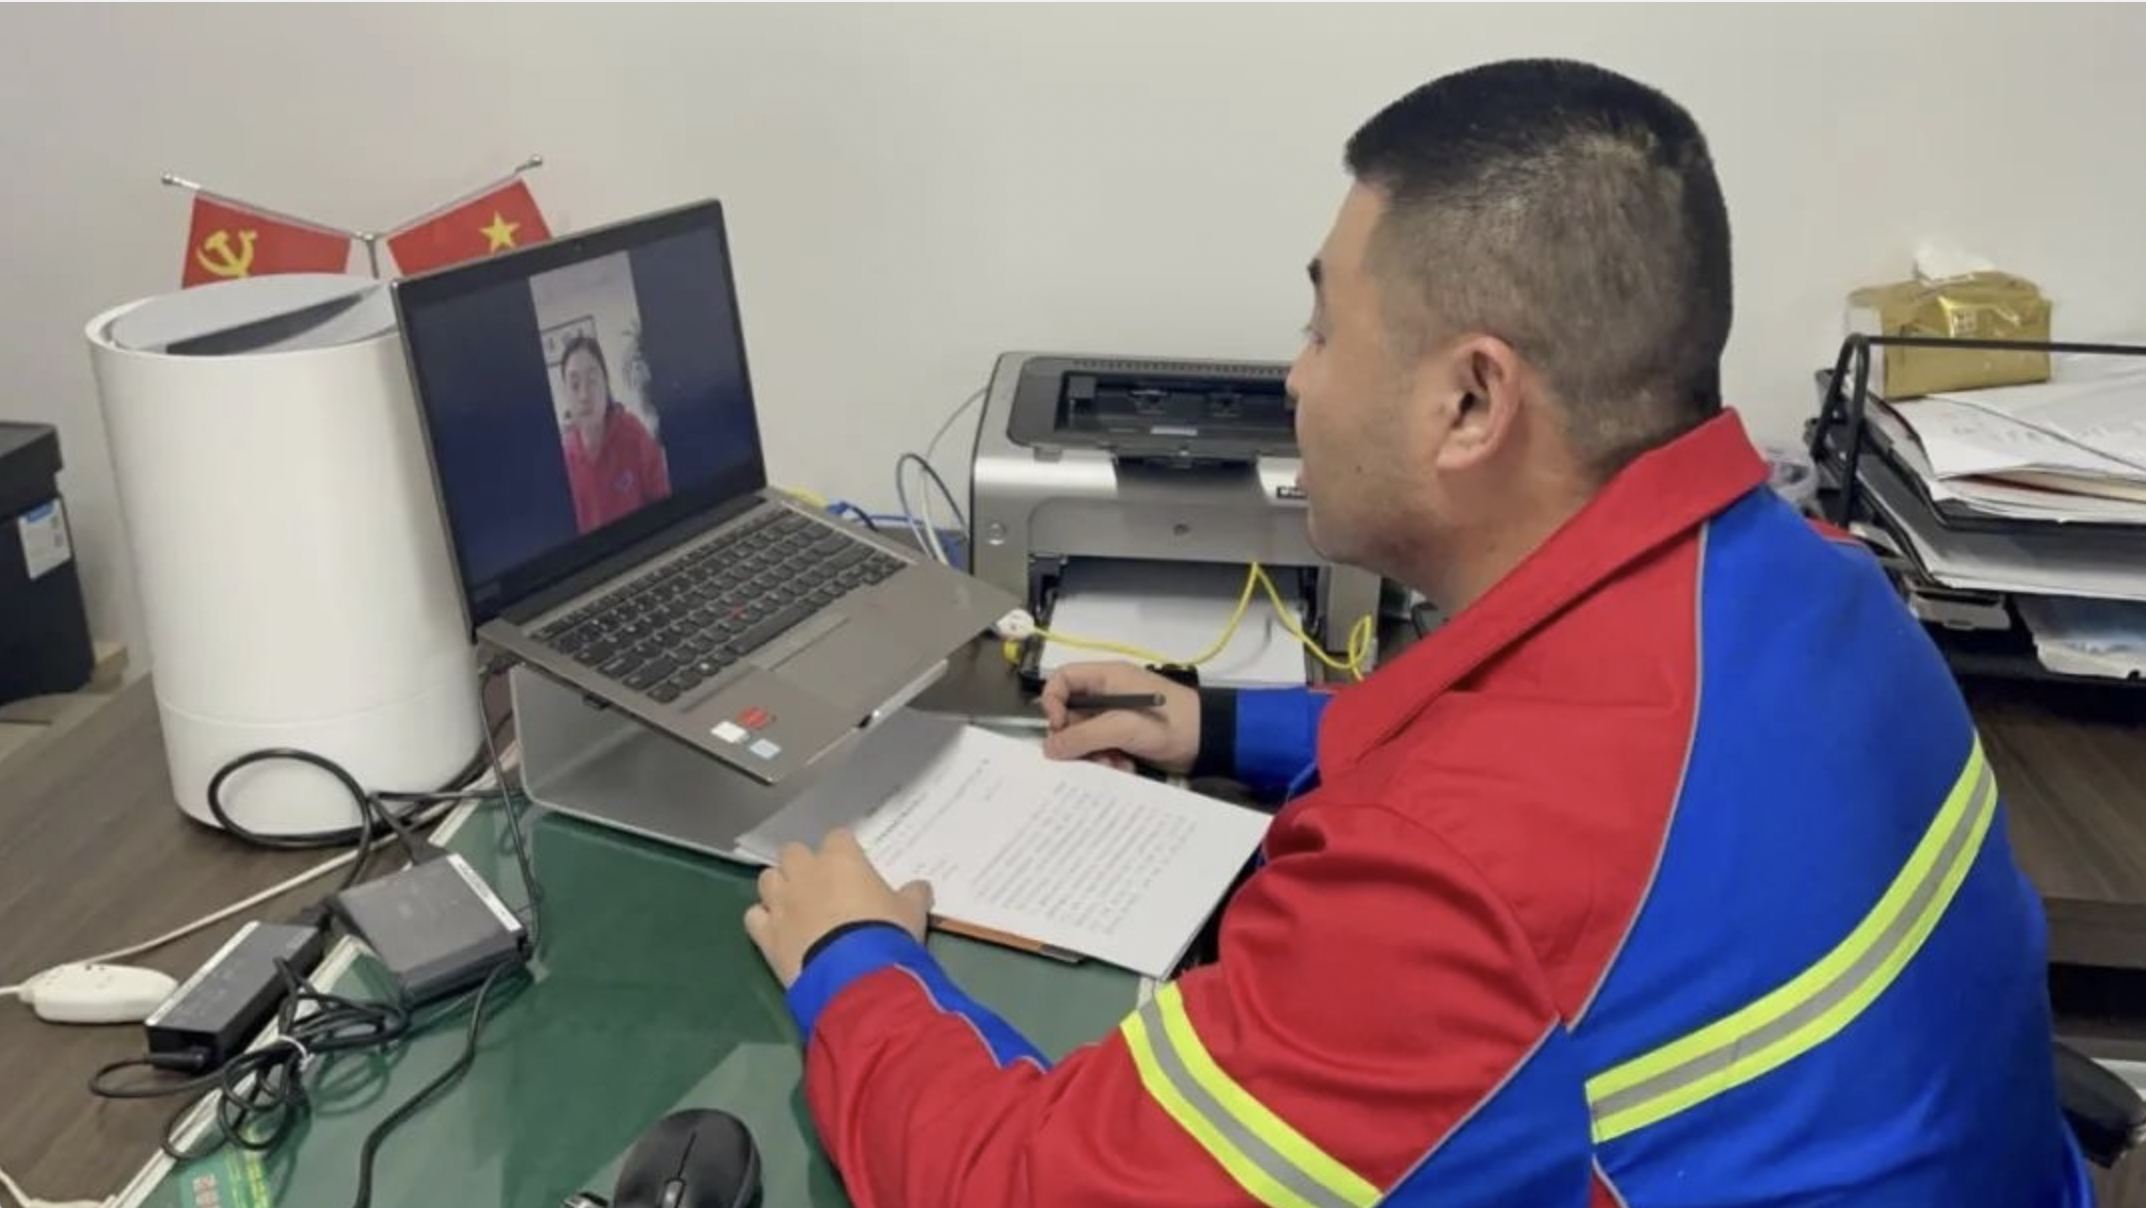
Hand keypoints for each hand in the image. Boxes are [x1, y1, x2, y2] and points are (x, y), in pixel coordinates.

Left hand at [743, 829, 932, 987]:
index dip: (844, 852)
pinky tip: (776, 930)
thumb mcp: (911, 912)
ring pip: (768, 879)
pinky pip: (754, 916)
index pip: (838, 837)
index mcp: (841, 859)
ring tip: (794, 906)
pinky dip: (763, 920)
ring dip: (779, 888)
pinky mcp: (766, 933)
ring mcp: (781, 902)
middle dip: (802, 865)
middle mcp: (805, 873)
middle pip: (793, 852)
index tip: (852, 867)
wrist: (856, 974)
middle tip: (819, 885)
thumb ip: (913, 894)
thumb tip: (920, 887)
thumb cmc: (886, 933)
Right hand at [1039, 661, 1199, 773]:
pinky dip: (1109, 761)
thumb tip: (1048, 748)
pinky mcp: (1126, 737)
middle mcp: (1107, 694)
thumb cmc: (1168, 723)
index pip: (1063, 680)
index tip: (1058, 727)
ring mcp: (1117, 716)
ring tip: (1111, 765)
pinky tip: (1124, 768)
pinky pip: (1102, 749)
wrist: (1209, 740)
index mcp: (1106, 678)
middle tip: (1084, 757)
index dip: (1052, 702)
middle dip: (1076, 739)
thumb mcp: (1122, 727)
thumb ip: (1083, 736)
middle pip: (1071, 714)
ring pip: (1086, 736)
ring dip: (1093, 755)